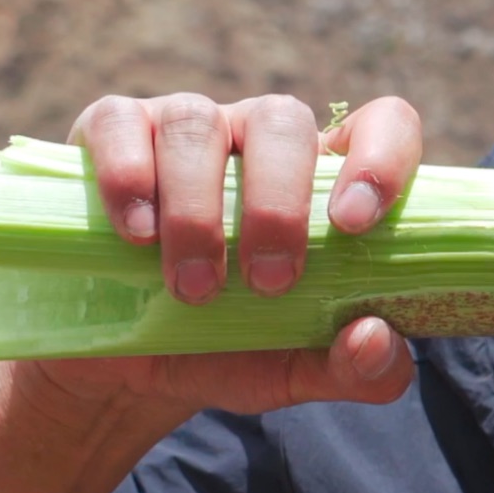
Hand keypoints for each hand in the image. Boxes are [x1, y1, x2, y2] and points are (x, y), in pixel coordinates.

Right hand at [35, 91, 428, 418]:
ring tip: (190, 286)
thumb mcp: (298, 371)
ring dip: (197, 209)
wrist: (129, 365)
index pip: (382, 124)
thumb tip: (374, 338)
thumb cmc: (231, 350)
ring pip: (198, 124)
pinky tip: (136, 235)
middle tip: (266, 284)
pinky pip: (120, 123)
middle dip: (276, 205)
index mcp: (324, 180)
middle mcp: (260, 137)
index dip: (380, 158)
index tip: (354, 223)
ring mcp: (185, 126)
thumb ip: (359, 369)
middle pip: (283, 121)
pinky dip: (128, 177)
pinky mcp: (111, 132)